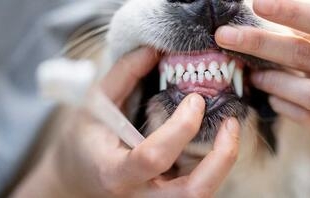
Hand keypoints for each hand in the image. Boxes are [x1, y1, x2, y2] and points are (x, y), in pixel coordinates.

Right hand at [14, 48, 240, 197]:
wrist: (79, 176)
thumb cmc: (85, 140)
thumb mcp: (95, 104)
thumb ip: (123, 76)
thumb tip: (153, 50)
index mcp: (114, 173)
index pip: (153, 158)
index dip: (181, 128)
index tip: (196, 100)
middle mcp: (140, 196)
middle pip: (192, 193)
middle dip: (221, 158)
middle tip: (230, 123)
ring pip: (202, 195)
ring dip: (223, 162)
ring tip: (229, 129)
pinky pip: (200, 187)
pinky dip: (214, 164)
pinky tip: (217, 139)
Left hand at [215, 0, 309, 143]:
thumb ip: (308, 31)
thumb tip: (259, 12)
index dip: (291, 11)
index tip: (257, 4)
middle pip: (304, 54)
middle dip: (259, 43)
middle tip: (225, 36)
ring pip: (306, 92)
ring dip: (272, 81)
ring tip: (254, 75)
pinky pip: (303, 117)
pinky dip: (281, 105)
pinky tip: (273, 97)